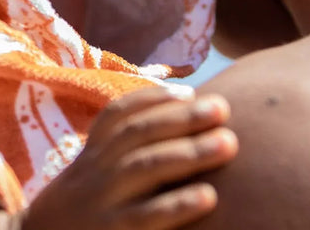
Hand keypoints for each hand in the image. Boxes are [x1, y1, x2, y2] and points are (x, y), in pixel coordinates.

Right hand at [21, 86, 236, 229]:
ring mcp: (102, 201)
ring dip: (189, 152)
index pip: (119, 113)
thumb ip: (120, 150)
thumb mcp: (90, 173)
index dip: (154, 98)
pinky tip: (209, 196)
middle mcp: (96, 170)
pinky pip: (148, 217)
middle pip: (140, 133)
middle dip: (183, 118)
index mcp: (92, 152)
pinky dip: (178, 204)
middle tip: (223, 108)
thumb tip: (174, 120)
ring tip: (228, 142)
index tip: (190, 91)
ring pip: (146, 167)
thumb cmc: (81, 208)